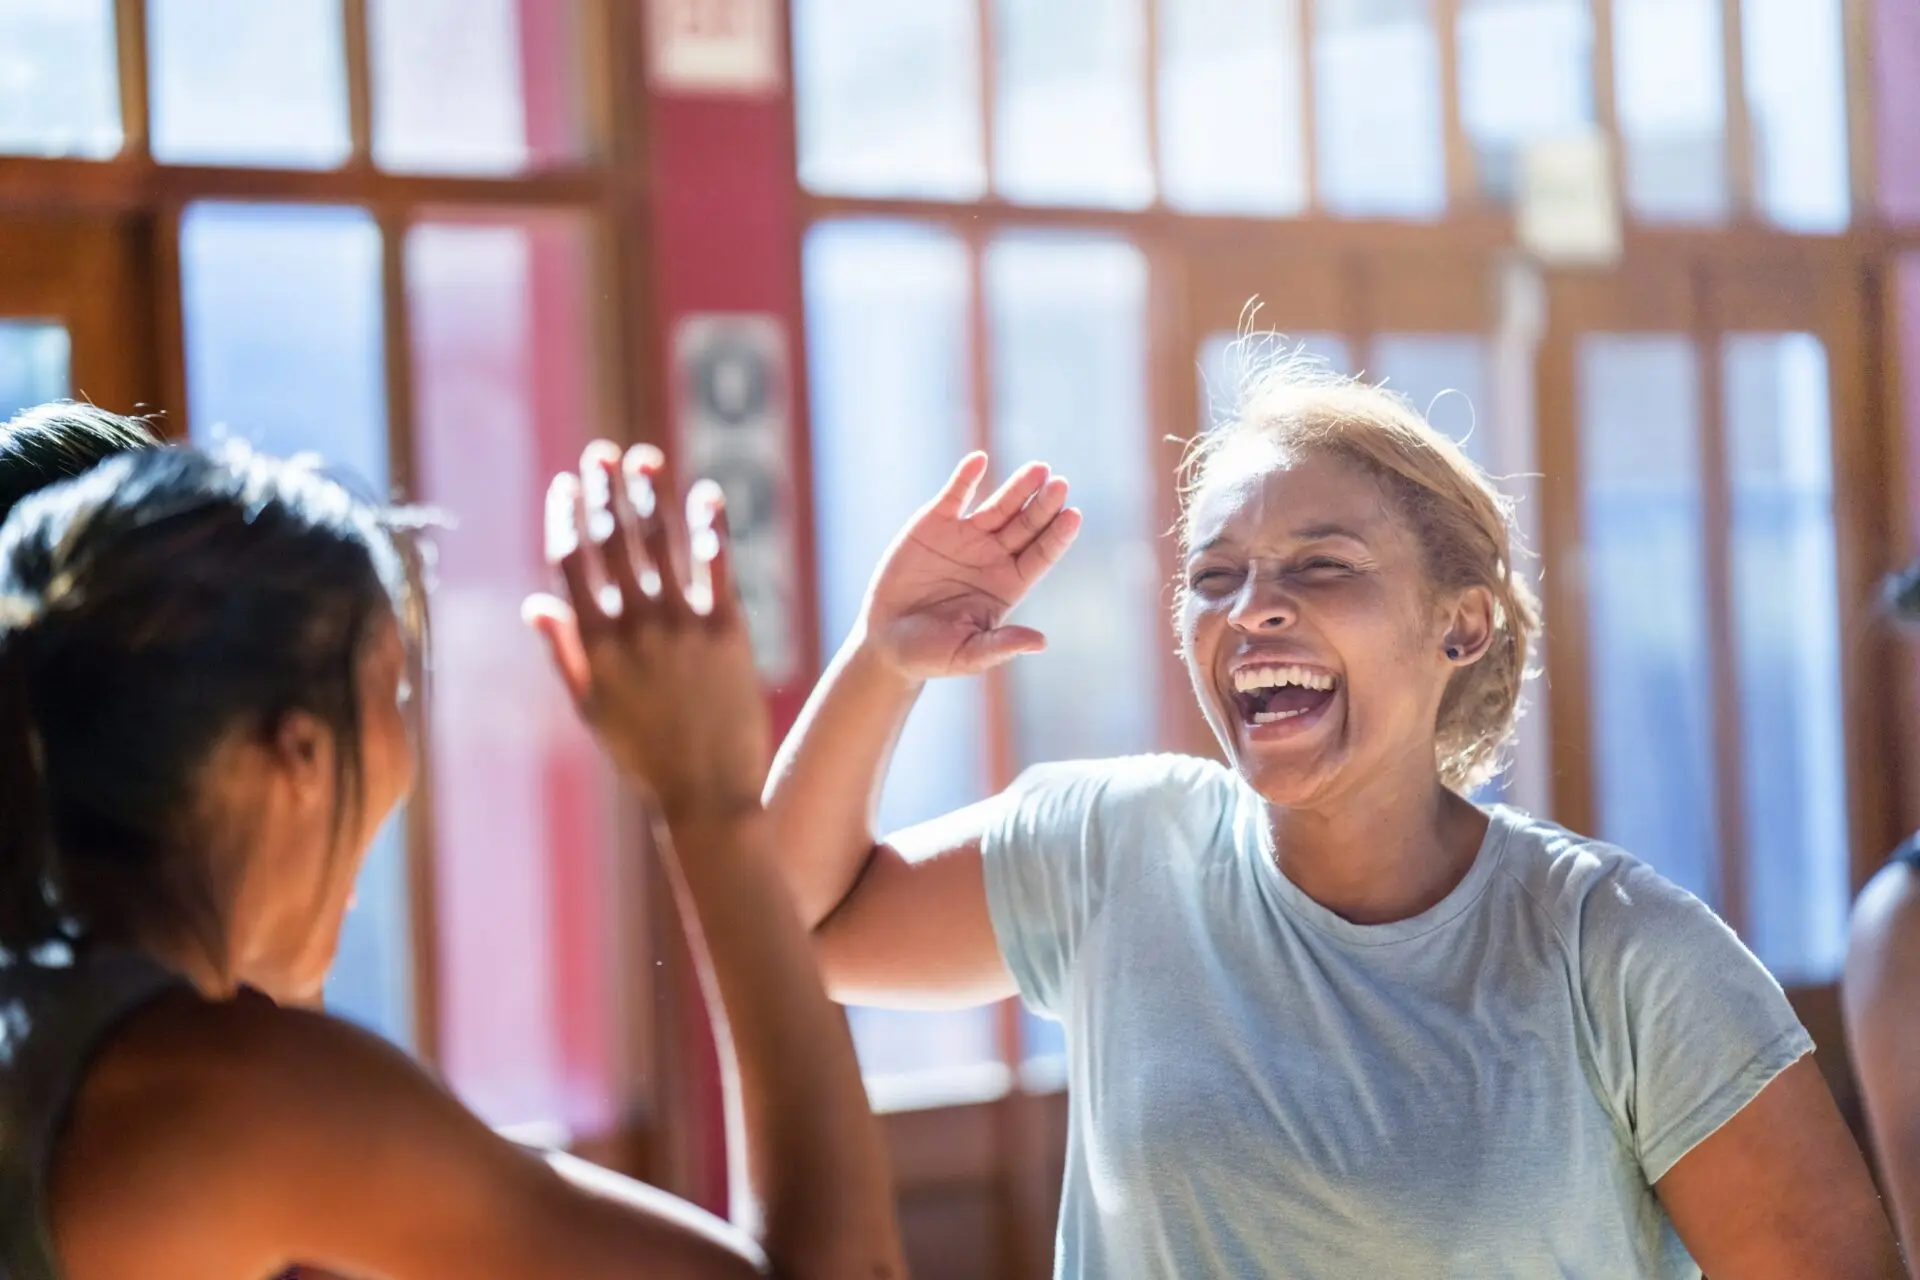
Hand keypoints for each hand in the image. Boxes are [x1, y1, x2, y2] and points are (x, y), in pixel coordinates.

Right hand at [525, 441, 768, 824]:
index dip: (566, 517)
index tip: (564, 484)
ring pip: (660, 544)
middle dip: (604, 491)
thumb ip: (564, 651)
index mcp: (594, 645)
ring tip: (644, 459)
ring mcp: (681, 627)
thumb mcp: (591, 708)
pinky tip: (706, 493)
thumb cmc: (645, 756)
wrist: (707, 794)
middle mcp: (633, 628)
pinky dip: (710, 526)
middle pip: (613, 542)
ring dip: (650, 494)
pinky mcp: (727, 632)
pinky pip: (716, 566)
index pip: (571, 565)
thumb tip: (535, 603)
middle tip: (602, 452)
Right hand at [860, 453, 1080, 679]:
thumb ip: (1001, 646)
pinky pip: (955, 495)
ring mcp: (965, 537)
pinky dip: (967, 477)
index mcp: (1008, 585)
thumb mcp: (967, 654)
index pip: (1041, 555)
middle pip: (1026, 525)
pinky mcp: (934, 523)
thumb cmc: (931, 654)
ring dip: (1018, 487)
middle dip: (1043, 505)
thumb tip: (1041, 643)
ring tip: (1039, 469)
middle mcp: (993, 556)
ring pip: (999, 506)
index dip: (1057, 536)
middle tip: (1061, 485)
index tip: (1073, 516)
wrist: (887, 641)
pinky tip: (979, 460)